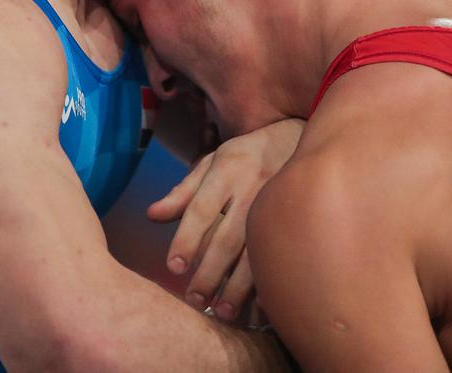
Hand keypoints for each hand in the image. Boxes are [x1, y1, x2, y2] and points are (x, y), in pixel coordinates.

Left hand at [148, 117, 304, 319]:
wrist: (300, 139)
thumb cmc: (247, 156)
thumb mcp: (213, 163)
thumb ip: (183, 192)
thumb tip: (152, 216)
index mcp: (226, 171)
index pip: (201, 209)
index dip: (187, 239)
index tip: (174, 268)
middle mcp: (251, 188)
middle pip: (227, 238)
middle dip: (209, 272)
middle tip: (194, 300)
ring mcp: (277, 205)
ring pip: (256, 252)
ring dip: (239, 286)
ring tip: (223, 311)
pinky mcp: (295, 217)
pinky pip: (282, 253)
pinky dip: (270, 280)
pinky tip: (260, 303)